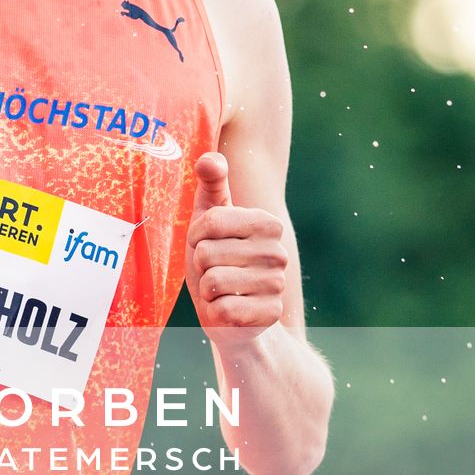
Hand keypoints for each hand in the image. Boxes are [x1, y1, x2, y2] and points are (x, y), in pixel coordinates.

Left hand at [186, 151, 287, 348]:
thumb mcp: (209, 216)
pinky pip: (222, 310)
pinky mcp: (269, 315)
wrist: (232, 313)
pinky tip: (227, 309)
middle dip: (200, 266)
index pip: (210, 221)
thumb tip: (209, 159)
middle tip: (214, 270)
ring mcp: (276, 285)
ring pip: (213, 282)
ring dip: (206, 290)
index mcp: (267, 223)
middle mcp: (278, 253)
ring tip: (220, 290)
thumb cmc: (216, 258)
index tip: (205, 242)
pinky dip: (215, 312)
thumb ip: (211, 183)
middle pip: (207, 253)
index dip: (196, 235)